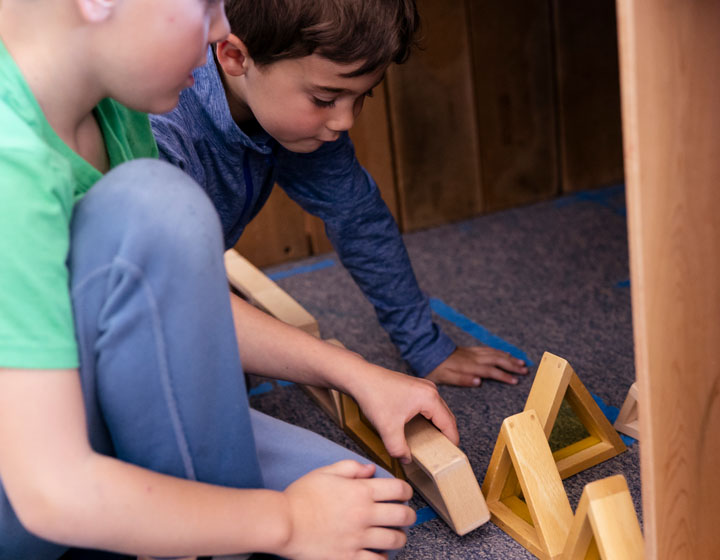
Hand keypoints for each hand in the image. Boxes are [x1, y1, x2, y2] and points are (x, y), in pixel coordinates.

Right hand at [279, 460, 413, 559]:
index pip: (398, 489)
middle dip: (409, 515)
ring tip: (395, 536)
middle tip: (405, 516)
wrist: (283, 522)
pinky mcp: (349, 557)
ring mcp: (358, 537)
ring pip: (395, 540)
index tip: (404, 494)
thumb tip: (371, 469)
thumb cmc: (301, 496)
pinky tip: (379, 553)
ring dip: (399, 537)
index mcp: (360, 491)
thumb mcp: (325, 472)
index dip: (406, 491)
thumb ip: (351, 468)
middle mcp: (364, 514)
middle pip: (403, 515)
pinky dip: (383, 557)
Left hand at [350, 367, 458, 462]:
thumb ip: (398, 449)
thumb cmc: (374, 396)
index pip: (449, 424)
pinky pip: (428, 406)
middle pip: (446, 417)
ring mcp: (423, 386)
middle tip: (441, 453)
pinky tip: (419, 429)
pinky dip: (428, 418)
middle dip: (445, 435)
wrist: (359, 377)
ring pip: (437, 411)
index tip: (450, 458)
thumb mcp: (387, 429)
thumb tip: (406, 459)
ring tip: (430, 443)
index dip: (451, 442)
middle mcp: (430, 390)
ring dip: (436, 426)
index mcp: (429, 398)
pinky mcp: (414, 387)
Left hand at [426, 346, 528, 386]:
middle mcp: (474, 358)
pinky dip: (499, 351)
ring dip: (509, 358)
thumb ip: (462, 379)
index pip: (491, 371)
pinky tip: (505, 353)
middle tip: (525, 370)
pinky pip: (489, 349)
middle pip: (497, 360)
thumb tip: (479, 381)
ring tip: (521, 362)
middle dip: (512, 365)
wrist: (426, 350)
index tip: (516, 381)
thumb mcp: (444, 377)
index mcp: (469, 366)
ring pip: (495, 353)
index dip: (504, 376)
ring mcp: (472, 352)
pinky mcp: (470, 350)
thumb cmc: (434, 367)